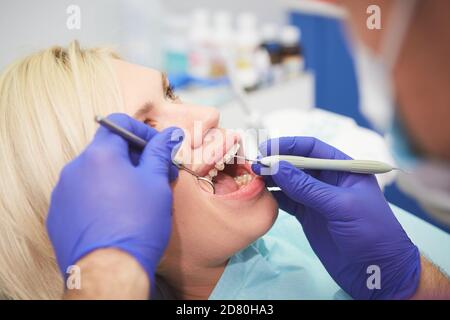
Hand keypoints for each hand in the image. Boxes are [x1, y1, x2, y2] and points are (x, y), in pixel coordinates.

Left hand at [47, 113, 182, 284]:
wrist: (110, 271)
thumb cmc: (137, 225)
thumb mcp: (156, 183)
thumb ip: (160, 153)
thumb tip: (171, 134)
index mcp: (100, 155)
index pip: (119, 123)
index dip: (142, 131)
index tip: (157, 147)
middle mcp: (75, 168)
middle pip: (107, 149)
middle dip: (133, 157)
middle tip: (156, 176)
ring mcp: (63, 192)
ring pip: (94, 173)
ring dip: (117, 177)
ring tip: (137, 199)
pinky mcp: (59, 213)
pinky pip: (82, 195)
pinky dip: (100, 196)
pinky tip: (116, 215)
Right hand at [252, 137, 420, 298]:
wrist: (377, 272)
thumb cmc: (371, 233)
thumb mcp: (341, 206)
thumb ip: (307, 187)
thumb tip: (277, 166)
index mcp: (343, 169)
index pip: (312, 149)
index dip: (288, 146)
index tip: (266, 148)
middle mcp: (328, 180)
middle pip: (297, 164)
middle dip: (276, 162)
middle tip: (254, 165)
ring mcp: (316, 198)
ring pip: (289, 182)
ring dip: (272, 179)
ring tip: (253, 178)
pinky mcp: (308, 215)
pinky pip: (287, 200)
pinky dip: (274, 197)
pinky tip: (262, 195)